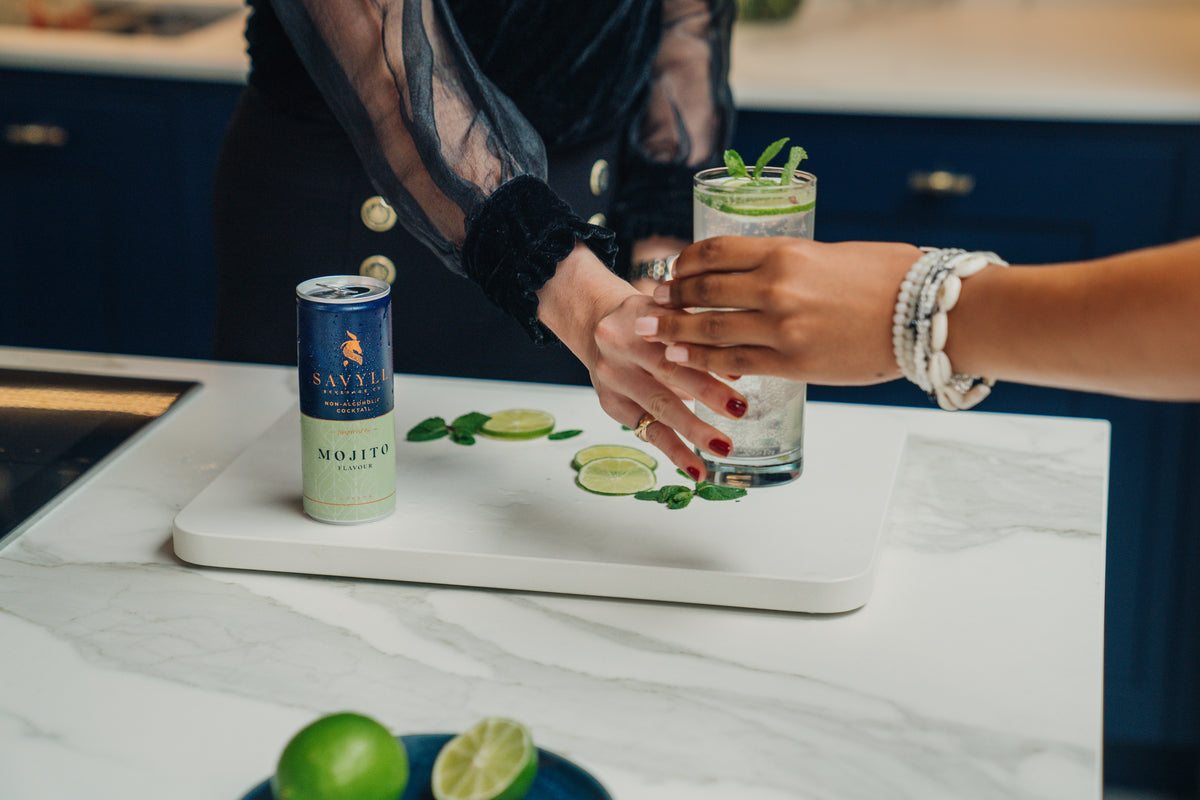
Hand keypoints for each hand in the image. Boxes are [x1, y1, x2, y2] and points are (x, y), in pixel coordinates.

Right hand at [537, 244, 747, 480]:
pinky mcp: (612, 405)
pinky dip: (675, 451)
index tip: (740, 372)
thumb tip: (738, 367)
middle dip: (706, 390)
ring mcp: (613, 377)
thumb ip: (699, 333)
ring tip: (723, 446)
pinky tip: (697, 469)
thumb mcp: (670, 313)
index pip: (676, 334)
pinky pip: (648, 431)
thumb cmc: (648, 319)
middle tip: (739, 409)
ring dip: (693, 428)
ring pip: (657, 404)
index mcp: (638, 313)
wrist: (596, 325)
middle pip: (666, 369)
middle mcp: (619, 344)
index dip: (708, 352)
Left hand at [636, 237, 920, 385]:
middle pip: (703, 290)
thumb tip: (765, 274)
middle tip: (650, 301)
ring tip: (649, 331)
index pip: (715, 252)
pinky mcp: (792, 363)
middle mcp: (775, 286)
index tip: (673, 270)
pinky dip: (702, 360)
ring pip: (710, 328)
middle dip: (670, 296)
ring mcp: (781, 327)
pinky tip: (680, 358)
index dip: (685, 262)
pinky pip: (735, 361)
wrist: (930, 314)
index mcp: (786, 251)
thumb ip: (794, 264)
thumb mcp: (833, 254)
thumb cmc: (892, 277)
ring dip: (673, 330)